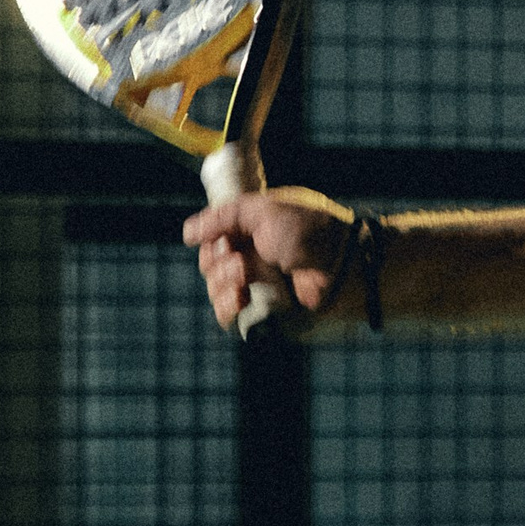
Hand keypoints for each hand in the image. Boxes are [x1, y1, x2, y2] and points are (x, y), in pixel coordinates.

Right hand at [181, 182, 354, 333]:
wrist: (337, 265)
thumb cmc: (305, 232)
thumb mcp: (261, 212)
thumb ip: (221, 218)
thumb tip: (187, 232)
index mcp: (248, 230)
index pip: (210, 240)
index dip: (210, 242)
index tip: (225, 243)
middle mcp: (249, 256)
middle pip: (209, 266)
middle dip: (219, 265)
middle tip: (241, 262)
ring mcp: (255, 284)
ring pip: (216, 289)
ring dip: (223, 284)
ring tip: (245, 279)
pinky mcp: (262, 308)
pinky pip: (229, 313)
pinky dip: (227, 307)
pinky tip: (240, 300)